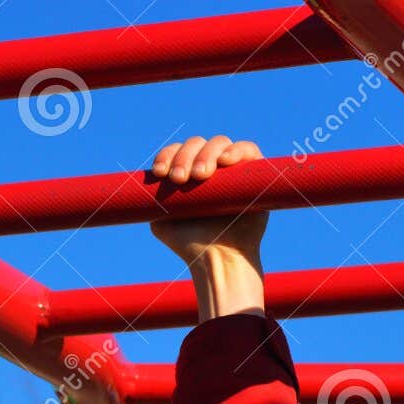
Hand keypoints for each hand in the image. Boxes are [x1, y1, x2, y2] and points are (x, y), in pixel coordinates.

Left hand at [149, 136, 267, 266]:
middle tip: (180, 178)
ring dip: (207, 153)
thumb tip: (148, 180)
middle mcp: (211, 169)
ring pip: (219, 143)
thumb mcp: (161, 222)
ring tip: (201, 175)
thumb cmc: (190, 245)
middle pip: (196, 144)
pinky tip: (226, 161)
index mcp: (189, 175)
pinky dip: (237, 150)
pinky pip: (249, 150)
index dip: (167, 155)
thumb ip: (153, 200)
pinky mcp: (255, 174)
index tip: (161, 173)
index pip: (177, 152)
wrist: (218, 261)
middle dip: (184, 156)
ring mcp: (233, 170)